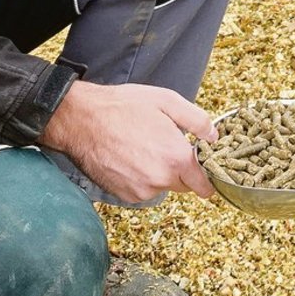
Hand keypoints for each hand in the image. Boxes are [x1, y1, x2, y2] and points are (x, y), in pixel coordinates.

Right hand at [40, 82, 217, 201]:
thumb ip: (197, 120)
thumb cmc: (122, 107)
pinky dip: (142, 178)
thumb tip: (213, 136)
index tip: (205, 168)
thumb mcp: (167, 101)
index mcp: (175, 159)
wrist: (81, 120)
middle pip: (185, 185)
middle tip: (169, 146)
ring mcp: (140, 190)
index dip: (208, 176)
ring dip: (160, 173)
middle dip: (183, 171)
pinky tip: (130, 157)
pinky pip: (143, 189)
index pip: (205, 185)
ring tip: (144, 147)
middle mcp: (159, 180)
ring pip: (162, 186)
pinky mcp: (123, 195)